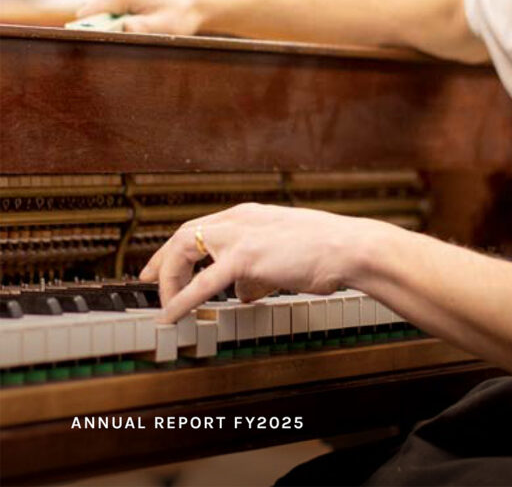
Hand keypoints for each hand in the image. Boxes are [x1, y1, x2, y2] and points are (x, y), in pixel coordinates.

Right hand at [75, 0, 202, 34]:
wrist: (193, 0)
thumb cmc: (180, 16)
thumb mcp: (161, 28)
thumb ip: (136, 29)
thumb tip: (112, 31)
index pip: (87, 16)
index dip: (94, 31)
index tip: (112, 38)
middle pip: (91, 12)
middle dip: (105, 25)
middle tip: (132, 30)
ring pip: (97, 9)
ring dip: (112, 19)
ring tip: (138, 21)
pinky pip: (105, 3)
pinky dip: (116, 12)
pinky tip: (137, 13)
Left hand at [139, 203, 380, 322]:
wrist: (348, 248)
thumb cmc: (324, 252)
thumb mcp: (282, 256)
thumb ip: (257, 272)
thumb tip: (241, 293)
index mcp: (248, 214)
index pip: (199, 226)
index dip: (175, 247)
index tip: (161, 265)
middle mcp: (239, 218)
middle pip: (182, 234)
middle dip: (160, 260)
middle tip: (145, 282)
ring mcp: (240, 235)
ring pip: (184, 251)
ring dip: (169, 280)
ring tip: (165, 305)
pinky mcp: (246, 257)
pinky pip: (202, 283)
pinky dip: (180, 300)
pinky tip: (170, 316)